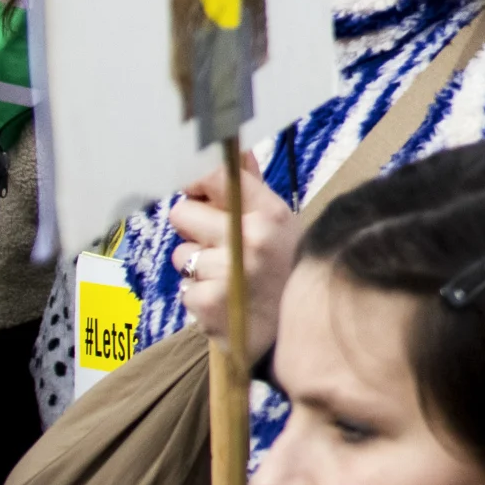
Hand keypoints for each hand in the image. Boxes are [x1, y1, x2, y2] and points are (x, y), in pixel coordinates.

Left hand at [167, 145, 301, 361]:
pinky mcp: (210, 303)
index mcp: (269, 212)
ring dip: (198, 270)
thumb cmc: (288, 271)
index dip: (196, 185)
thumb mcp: (282, 225)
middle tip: (219, 247)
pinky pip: (184, 290)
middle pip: (180, 214)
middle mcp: (250, 237)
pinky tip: (228, 303)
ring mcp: (229, 272)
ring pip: (181, 256)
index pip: (214, 176)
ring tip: (230, 281)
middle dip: (193, 231)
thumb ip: (251, 188)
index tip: (198, 196)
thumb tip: (236, 149)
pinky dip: (200, 299)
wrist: (305, 335)